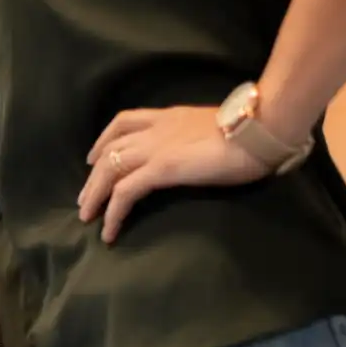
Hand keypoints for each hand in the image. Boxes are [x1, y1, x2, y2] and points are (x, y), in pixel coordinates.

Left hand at [77, 105, 271, 243]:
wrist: (261, 129)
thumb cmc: (250, 132)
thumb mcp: (215, 129)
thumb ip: (198, 138)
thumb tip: (200, 152)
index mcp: (168, 116)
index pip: (123, 122)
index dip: (104, 140)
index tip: (94, 156)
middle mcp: (155, 128)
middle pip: (109, 149)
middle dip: (93, 176)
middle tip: (85, 198)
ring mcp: (156, 147)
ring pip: (109, 170)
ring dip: (94, 194)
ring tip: (88, 217)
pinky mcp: (162, 168)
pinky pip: (125, 192)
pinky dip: (112, 212)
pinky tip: (109, 230)